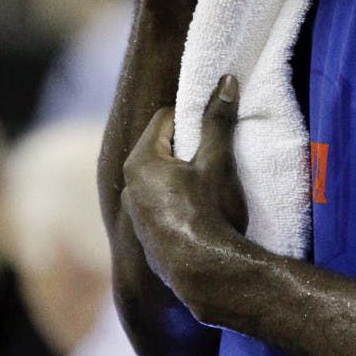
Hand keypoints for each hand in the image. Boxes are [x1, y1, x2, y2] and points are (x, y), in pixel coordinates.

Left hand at [122, 74, 247, 315]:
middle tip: (213, 152)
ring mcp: (135, 216)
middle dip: (186, 145)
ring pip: (160, 178)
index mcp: (140, 162)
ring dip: (182, 174)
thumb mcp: (218, 161)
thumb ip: (218, 119)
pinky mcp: (146, 239)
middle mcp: (129, 187)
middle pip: (160, 147)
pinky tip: (201, 210)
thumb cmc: (210, 211)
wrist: (208, 274)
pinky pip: (161, 204)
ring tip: (209, 182)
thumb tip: (226, 81)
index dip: (191, 117)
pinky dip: (178, 200)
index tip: (212, 128)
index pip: (164, 118)